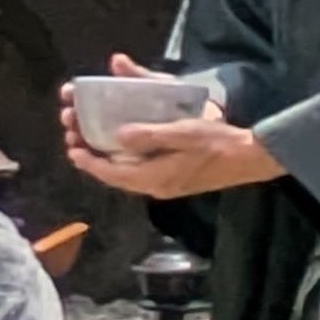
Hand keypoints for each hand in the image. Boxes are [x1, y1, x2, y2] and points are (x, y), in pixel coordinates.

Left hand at [64, 52, 278, 199]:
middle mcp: (153, 187)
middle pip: (113, 175)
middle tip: (76, 135)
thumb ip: (150, 135)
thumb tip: (118, 135)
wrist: (249, 159)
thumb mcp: (183, 132)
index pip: (109, 173)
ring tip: (94, 140)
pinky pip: (138, 173)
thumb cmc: (217, 143)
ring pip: (125, 175)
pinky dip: (124, 161)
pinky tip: (125, 146)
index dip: (88, 160)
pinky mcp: (172, 180)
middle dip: (93, 157)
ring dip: (107, 159)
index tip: (70, 146)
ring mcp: (164, 186)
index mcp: (152, 178)